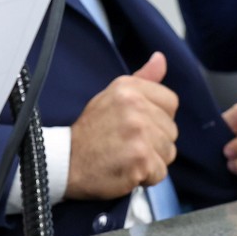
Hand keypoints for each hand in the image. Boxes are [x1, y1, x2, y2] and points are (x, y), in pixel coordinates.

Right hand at [67, 52, 179, 199]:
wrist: (65, 162)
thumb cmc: (91, 131)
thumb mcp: (112, 96)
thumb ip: (142, 79)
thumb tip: (160, 58)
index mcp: (129, 88)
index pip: (170, 102)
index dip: (157, 118)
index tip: (136, 125)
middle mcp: (135, 106)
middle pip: (171, 129)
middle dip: (154, 142)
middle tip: (126, 143)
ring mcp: (139, 133)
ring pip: (169, 151)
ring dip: (152, 160)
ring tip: (126, 156)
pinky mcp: (141, 159)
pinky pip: (160, 172)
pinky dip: (146, 177)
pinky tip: (126, 170)